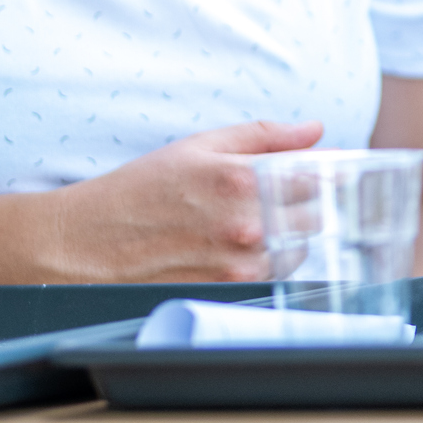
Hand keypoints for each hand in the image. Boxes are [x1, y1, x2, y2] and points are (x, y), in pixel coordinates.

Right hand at [47, 119, 323, 281]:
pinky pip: (272, 277)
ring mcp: (240, 266)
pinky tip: (242, 250)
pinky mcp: (228, 293)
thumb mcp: (198, 146)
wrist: (82, 246)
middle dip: (313, 205)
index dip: (333, 173)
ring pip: (299, 251)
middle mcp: (247, 226)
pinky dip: (269, 263)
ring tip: (256, 223)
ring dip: (292, 236)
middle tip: (296, 198)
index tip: (339, 172)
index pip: (319, 176)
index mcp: (242, 180)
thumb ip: (264, 136)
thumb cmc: (138, 191)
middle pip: (317, 216)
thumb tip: (316, 129)